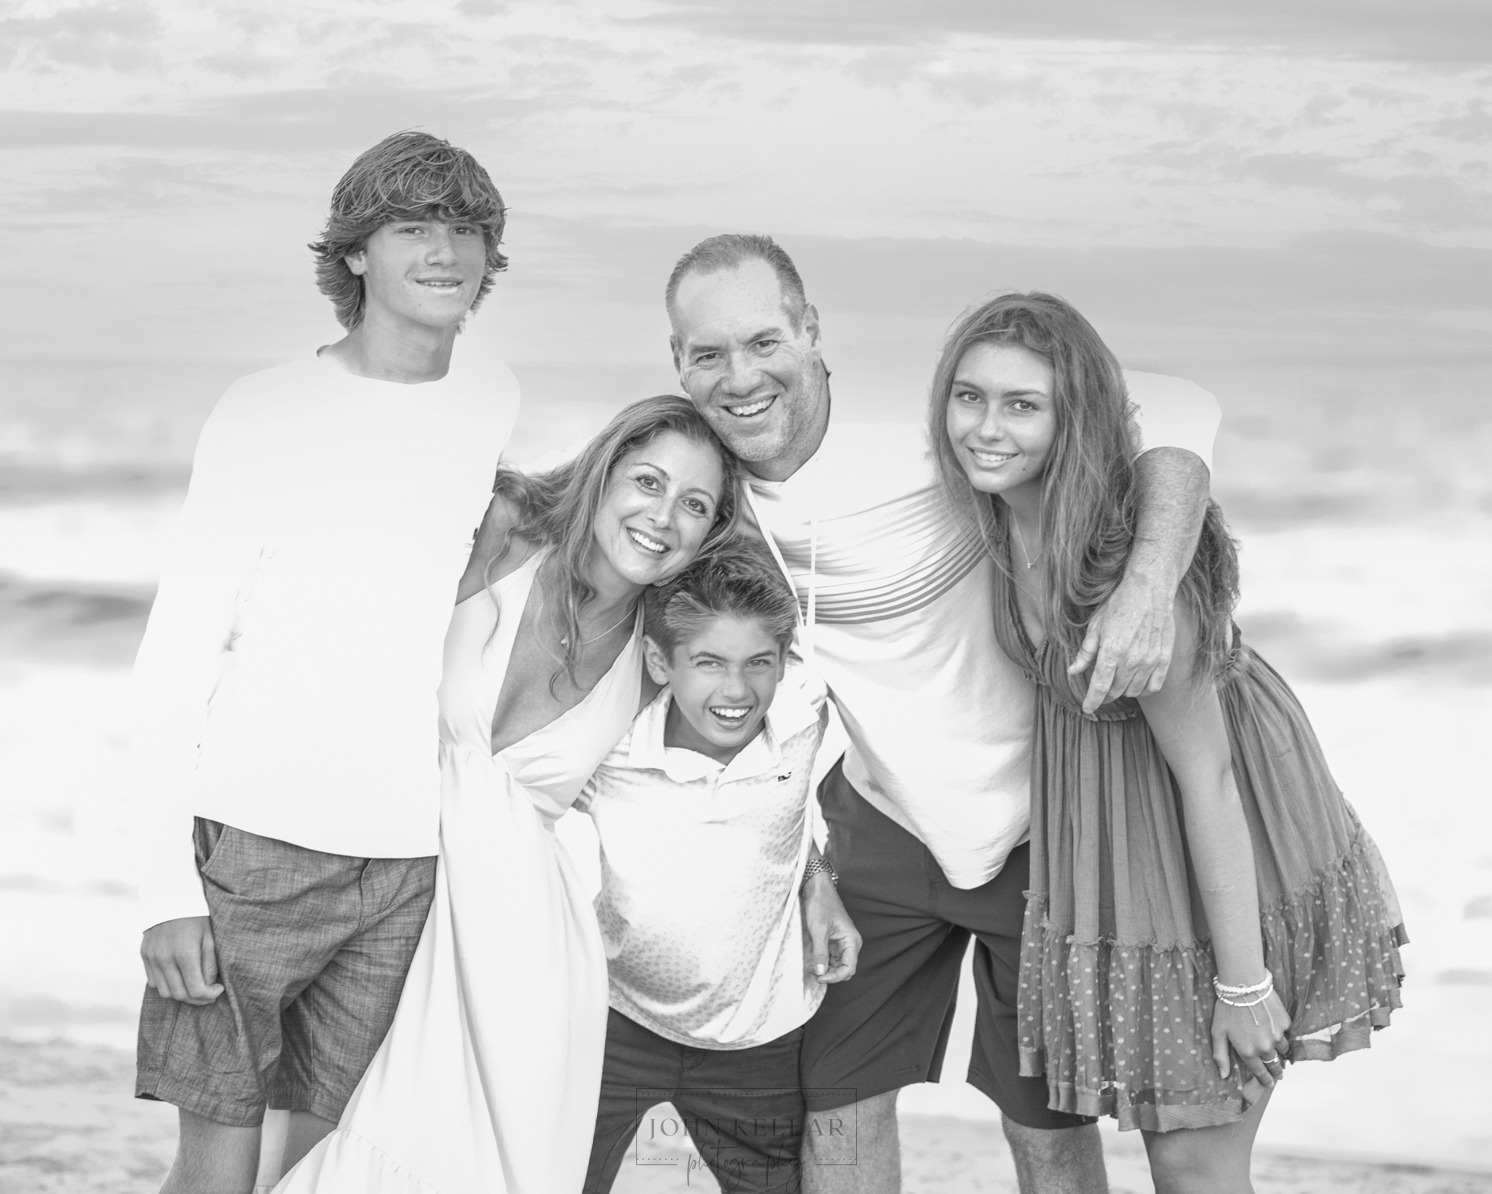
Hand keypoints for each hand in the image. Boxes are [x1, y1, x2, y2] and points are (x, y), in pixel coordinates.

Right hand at [141, 915, 223, 1004]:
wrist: (172, 896)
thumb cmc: (197, 916)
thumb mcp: (210, 937)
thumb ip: (210, 964)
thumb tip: (209, 986)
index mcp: (185, 953)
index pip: (195, 989)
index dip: (210, 995)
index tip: (219, 989)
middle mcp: (164, 958)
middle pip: (179, 995)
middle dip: (197, 999)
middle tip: (209, 993)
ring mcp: (152, 957)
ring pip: (164, 992)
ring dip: (181, 994)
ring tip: (195, 986)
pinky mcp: (144, 955)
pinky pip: (154, 981)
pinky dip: (167, 985)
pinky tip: (180, 977)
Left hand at [801, 873, 859, 984]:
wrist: (817, 888)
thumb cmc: (821, 904)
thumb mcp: (819, 930)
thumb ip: (820, 953)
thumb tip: (820, 972)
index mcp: (852, 940)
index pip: (849, 968)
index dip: (835, 977)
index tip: (820, 977)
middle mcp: (849, 943)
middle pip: (844, 969)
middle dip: (830, 975)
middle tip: (814, 974)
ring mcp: (841, 943)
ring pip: (836, 965)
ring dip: (825, 970)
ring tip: (810, 968)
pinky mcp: (832, 941)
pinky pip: (830, 957)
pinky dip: (821, 962)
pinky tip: (811, 962)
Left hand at [1067, 570, 1176, 714]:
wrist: (1149, 590)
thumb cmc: (1119, 605)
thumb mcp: (1095, 626)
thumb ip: (1085, 652)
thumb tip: (1072, 671)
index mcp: (1111, 652)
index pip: (1100, 686)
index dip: (1092, 701)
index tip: (1087, 708)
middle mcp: (1132, 660)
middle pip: (1116, 690)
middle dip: (1105, 695)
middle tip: (1101, 691)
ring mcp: (1150, 661)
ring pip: (1134, 691)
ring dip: (1123, 691)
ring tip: (1117, 684)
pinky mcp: (1164, 658)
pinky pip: (1154, 686)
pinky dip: (1144, 690)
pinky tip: (1137, 684)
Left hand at [1212, 991, 1290, 1087]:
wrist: (1244, 986)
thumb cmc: (1227, 1008)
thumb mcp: (1218, 1032)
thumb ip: (1221, 1056)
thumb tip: (1223, 1076)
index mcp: (1248, 1052)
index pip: (1260, 1073)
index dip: (1265, 1080)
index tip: (1269, 1084)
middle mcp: (1265, 1048)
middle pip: (1275, 1065)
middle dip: (1276, 1071)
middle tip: (1278, 1074)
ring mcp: (1277, 1036)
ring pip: (1283, 1050)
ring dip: (1279, 1051)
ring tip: (1276, 1050)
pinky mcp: (1285, 1024)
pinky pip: (1285, 1032)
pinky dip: (1281, 1032)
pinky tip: (1273, 1025)